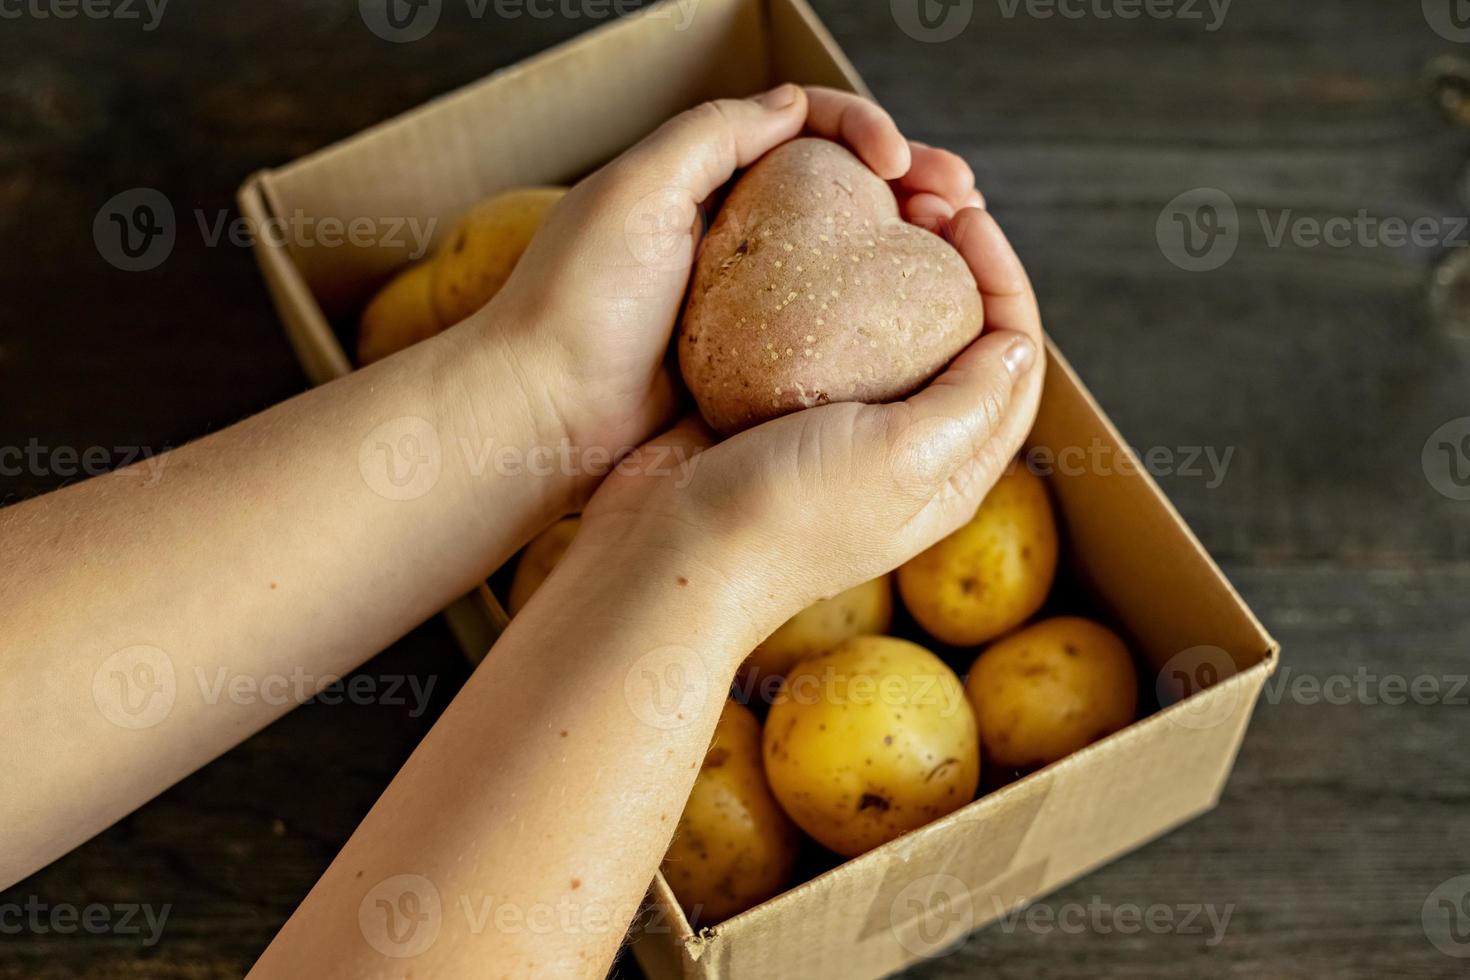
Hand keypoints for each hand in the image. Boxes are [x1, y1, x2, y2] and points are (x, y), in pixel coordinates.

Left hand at [467, 84, 982, 504]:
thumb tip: (793, 104)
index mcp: (700, 177)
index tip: (899, 162)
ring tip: (959, 247)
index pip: (802, 127)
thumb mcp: (638, 191)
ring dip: (905, 242)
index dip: (860, 128)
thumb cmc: (579, 301)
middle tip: (962, 200)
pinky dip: (877, 311)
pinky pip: (828, 322)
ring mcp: (745, 296)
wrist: (544, 414)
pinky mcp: (753, 357)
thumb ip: (712, 134)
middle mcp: (728, 229)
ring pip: (844, 253)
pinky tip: (917, 318)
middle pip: (839, 186)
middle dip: (909, 180)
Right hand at [575, 206, 1044, 640]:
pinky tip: (805, 250)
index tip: (967, 217)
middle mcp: (903, 449)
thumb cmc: (787, 517)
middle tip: (923, 201)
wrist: (666, 552)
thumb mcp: (903, 458)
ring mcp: (836, 429)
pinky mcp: (775, 410)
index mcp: (951, 470)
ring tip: (875, 210)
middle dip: (955, 262)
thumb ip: (969, 400)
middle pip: (956, 338)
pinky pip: (817, 337)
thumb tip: (1017, 343)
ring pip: (885, 330)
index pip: (1010, 359)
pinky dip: (824, 289)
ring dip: (890, 267)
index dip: (1005, 280)